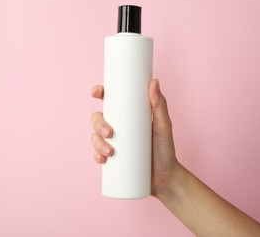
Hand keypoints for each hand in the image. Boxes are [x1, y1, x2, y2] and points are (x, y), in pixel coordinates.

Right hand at [90, 79, 179, 195]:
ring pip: (95, 137)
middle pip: (97, 118)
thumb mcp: (164, 125)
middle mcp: (117, 127)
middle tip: (110, 133)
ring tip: (110, 152)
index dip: (99, 93)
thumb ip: (160, 105)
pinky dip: (96, 156)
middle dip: (98, 123)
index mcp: (127, 115)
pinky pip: (97, 154)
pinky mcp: (111, 159)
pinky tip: (102, 159)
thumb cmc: (165, 149)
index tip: (97, 92)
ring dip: (97, 142)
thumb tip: (154, 81)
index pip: (109, 100)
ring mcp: (113, 143)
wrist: (165, 178)